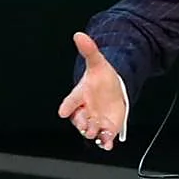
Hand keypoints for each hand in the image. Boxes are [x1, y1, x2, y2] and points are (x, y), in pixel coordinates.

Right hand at [57, 32, 125, 150]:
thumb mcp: (98, 63)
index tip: (63, 111)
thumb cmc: (101, 79)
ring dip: (93, 133)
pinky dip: (106, 142)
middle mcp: (85, 110)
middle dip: (81, 123)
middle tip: (86, 125)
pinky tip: (109, 144)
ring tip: (97, 132)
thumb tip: (80, 35)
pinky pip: (104, 138)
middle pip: (79, 120)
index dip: (67, 106)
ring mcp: (95, 120)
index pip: (71, 101)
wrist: (115, 89)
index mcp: (80, 95)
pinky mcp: (106, 128)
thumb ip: (89, 50)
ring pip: (90, 130)